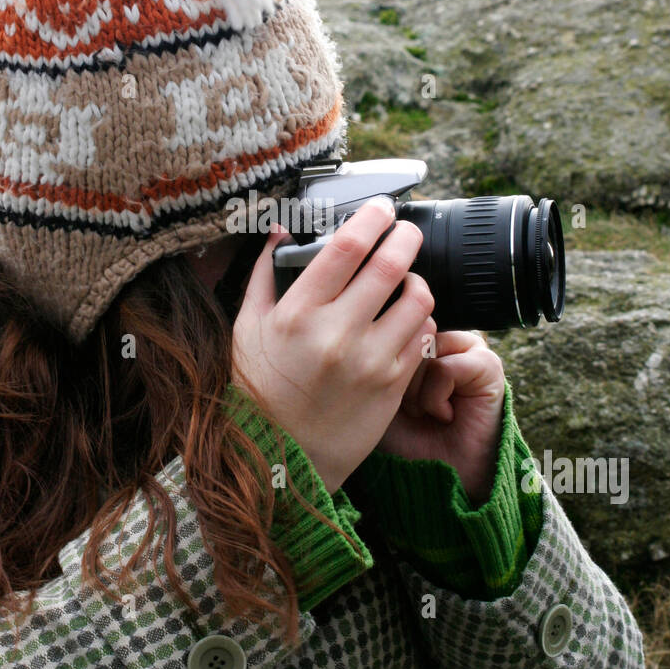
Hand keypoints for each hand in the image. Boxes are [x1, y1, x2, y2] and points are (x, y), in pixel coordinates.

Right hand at [231, 198, 435, 493]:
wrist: (279, 461)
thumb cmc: (258, 391)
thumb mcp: (246, 329)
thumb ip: (263, 275)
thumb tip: (280, 230)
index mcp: (298, 315)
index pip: (346, 248)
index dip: (370, 218)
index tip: (380, 207)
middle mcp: (337, 335)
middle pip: (391, 264)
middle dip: (406, 236)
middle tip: (406, 229)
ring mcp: (371, 362)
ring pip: (418, 298)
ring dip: (417, 279)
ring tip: (406, 278)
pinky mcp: (393, 386)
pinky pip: (423, 335)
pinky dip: (420, 318)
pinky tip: (404, 318)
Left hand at [374, 330, 505, 504]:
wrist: (436, 474)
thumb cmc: (406, 437)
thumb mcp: (379, 389)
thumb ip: (379, 354)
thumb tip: (380, 327)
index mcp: (419, 338)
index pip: (391, 326)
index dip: (383, 364)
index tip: (390, 397)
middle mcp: (445, 339)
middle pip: (406, 336)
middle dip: (399, 379)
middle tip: (411, 410)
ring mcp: (468, 349)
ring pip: (423, 350)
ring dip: (416, 391)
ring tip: (426, 413)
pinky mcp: (487, 365)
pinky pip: (445, 368)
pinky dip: (435, 398)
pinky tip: (445, 416)